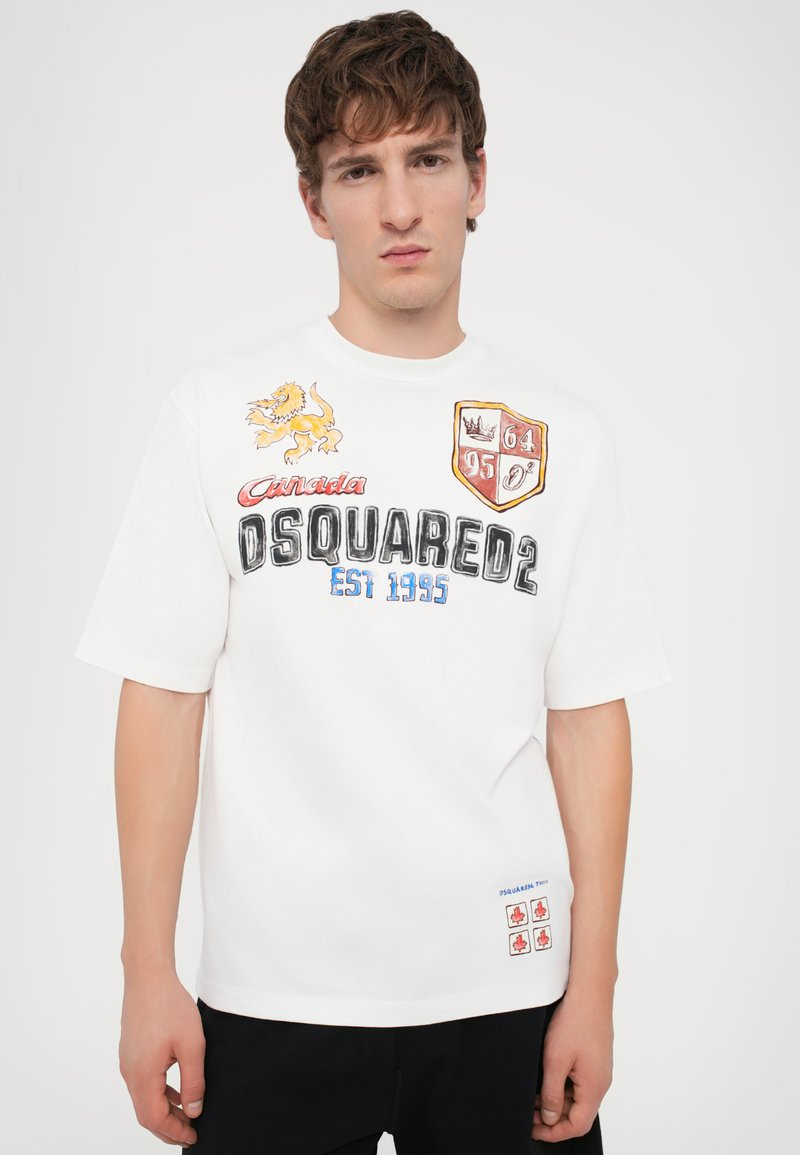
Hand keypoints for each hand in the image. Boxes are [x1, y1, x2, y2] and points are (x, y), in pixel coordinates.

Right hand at [119, 971, 205, 1146]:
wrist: (148, 977)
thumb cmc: (170, 1006)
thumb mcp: (192, 1045)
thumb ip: (193, 1081)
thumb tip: (193, 1110)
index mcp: (143, 1075)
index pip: (155, 1118)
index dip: (174, 1132)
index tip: (193, 1136)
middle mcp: (130, 1072)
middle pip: (145, 1114)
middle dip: (167, 1127)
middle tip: (190, 1132)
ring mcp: (127, 1062)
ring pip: (143, 1099)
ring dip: (163, 1111)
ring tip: (186, 1115)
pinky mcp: (130, 1052)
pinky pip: (142, 1083)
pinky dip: (158, 1094)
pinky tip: (175, 1091)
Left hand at [531, 988, 612, 1141]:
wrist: (590, 992)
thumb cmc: (575, 1021)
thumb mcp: (555, 1060)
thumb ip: (552, 1092)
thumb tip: (550, 1117)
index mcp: (595, 1087)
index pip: (578, 1125)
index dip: (555, 1132)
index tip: (535, 1129)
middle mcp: (601, 1082)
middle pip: (579, 1113)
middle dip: (553, 1117)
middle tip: (529, 1112)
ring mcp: (599, 1070)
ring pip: (578, 1098)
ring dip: (557, 1100)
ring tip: (533, 1094)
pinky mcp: (595, 1059)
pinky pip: (580, 1082)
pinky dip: (563, 1086)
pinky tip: (547, 1076)